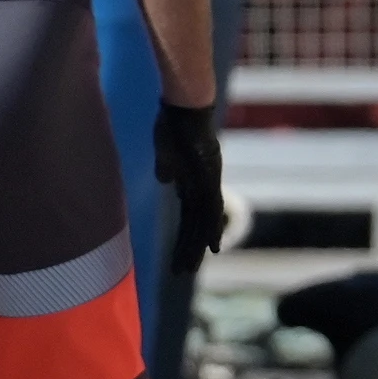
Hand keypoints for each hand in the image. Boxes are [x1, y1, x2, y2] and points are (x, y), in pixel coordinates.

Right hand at [155, 102, 223, 261]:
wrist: (185, 106)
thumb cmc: (173, 123)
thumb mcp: (165, 152)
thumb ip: (166, 169)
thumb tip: (165, 182)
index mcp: (193, 182)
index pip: (190, 216)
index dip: (188, 236)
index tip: (185, 255)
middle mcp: (205, 186)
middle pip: (198, 224)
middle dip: (190, 249)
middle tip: (184, 272)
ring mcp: (208, 183)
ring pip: (205, 222)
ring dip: (196, 247)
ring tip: (189, 268)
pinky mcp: (209, 178)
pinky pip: (212, 209)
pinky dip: (212, 230)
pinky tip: (213, 247)